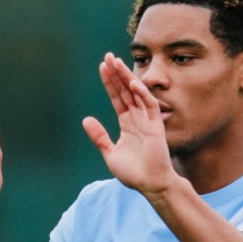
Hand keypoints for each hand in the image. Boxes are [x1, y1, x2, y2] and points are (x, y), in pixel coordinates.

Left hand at [82, 53, 182, 197]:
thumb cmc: (133, 172)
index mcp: (127, 123)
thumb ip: (99, 137)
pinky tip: (132, 83)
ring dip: (127, 78)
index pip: (117, 98)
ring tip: (117, 63)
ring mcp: (147, 121)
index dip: (110, 82)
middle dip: (117, 74)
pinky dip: (142, 94)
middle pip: (126, 91)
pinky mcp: (156, 126)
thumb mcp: (110, 153)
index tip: (102, 67)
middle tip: (109, 56)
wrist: (150, 184)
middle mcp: (137, 118)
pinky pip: (150, 106)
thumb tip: (86, 120)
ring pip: (137, 93)